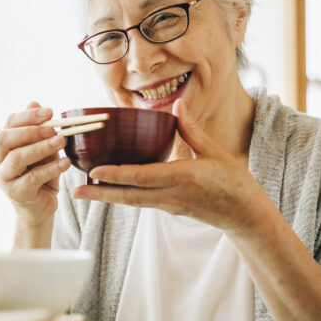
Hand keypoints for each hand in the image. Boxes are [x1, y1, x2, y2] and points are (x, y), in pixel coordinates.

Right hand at [0, 101, 71, 225]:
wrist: (40, 208)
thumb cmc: (40, 176)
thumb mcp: (41, 150)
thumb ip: (38, 130)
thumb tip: (35, 102)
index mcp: (0, 148)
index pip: (8, 125)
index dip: (27, 116)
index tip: (50, 112)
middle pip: (5, 139)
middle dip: (30, 130)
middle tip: (53, 127)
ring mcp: (3, 179)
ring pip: (17, 158)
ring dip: (41, 147)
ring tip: (61, 140)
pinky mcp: (17, 193)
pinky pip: (33, 177)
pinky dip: (51, 168)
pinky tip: (65, 162)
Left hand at [71, 99, 270, 233]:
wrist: (245, 215)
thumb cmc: (234, 181)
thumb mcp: (215, 151)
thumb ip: (191, 129)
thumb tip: (175, 104)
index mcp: (183, 177)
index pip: (142, 177)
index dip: (117, 175)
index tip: (95, 172)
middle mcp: (171, 195)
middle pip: (128, 196)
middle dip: (100, 195)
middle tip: (74, 192)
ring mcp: (168, 206)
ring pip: (132, 202)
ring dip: (107, 197)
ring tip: (83, 192)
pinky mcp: (169, 210)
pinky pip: (141, 202)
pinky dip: (123, 196)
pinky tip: (109, 191)